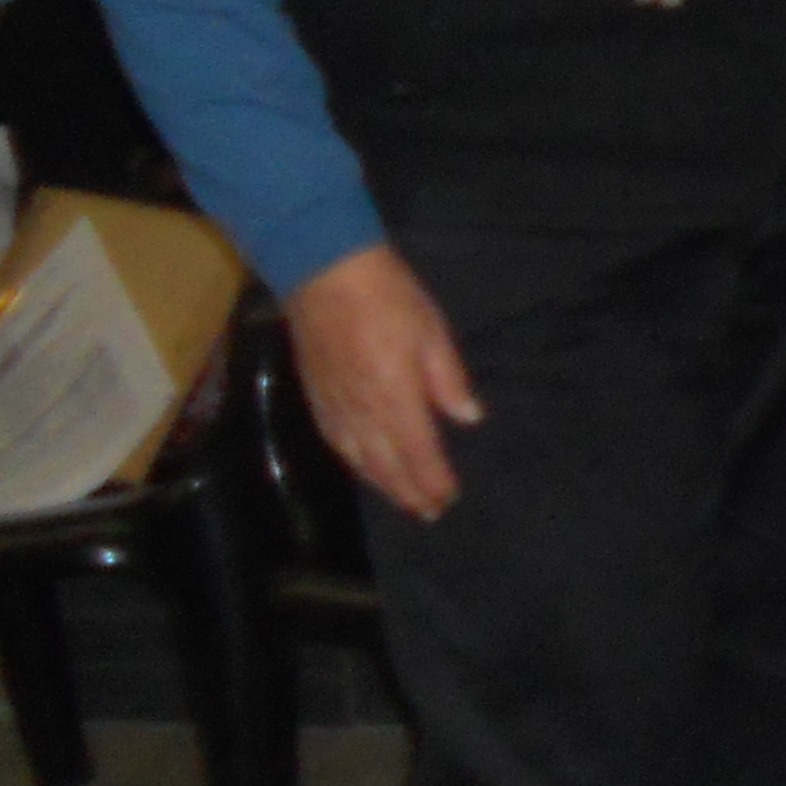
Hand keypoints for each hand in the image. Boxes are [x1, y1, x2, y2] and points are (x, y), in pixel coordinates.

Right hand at [284, 245, 484, 521]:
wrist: (324, 273)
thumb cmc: (389, 297)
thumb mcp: (432, 332)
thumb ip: (449, 381)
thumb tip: (469, 418)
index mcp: (395, 395)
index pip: (418, 452)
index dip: (432, 480)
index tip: (448, 499)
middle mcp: (362, 410)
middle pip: (386, 464)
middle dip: (409, 492)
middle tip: (429, 512)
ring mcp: (335, 405)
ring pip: (359, 459)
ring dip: (382, 484)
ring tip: (403, 500)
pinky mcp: (316, 396)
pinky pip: (336, 442)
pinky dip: (353, 463)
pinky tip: (363, 468)